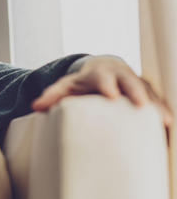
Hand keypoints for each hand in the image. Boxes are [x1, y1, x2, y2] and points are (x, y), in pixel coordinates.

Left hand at [32, 56, 172, 128]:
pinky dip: (165, 113)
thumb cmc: (82, 82)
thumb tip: (35, 106)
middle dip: (137, 93)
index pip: (103, 78)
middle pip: (131, 83)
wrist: (105, 68)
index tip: (111, 95)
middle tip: (142, 106)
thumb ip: (52, 95)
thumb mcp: (65, 86)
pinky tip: (171, 130)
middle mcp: (122, 77)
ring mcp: (138, 84)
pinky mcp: (149, 94)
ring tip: (166, 122)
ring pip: (150, 94)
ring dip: (158, 106)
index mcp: (100, 74)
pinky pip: (160, 103)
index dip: (107, 85)